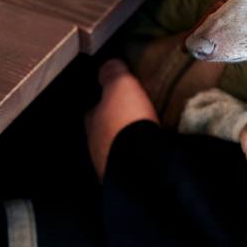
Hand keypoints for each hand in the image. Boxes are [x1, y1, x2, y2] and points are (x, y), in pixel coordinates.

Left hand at [85, 59, 157, 180]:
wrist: (140, 164)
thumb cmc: (126, 119)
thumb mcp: (121, 86)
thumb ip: (112, 73)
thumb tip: (107, 64)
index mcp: (92, 120)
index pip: (94, 109)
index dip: (104, 102)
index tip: (118, 97)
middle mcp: (95, 145)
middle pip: (106, 131)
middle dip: (117, 125)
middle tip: (137, 118)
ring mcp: (109, 168)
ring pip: (118, 151)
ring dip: (129, 145)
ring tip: (149, 139)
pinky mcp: (126, 183)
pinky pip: (134, 166)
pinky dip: (141, 160)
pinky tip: (153, 156)